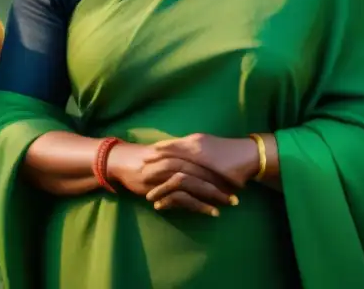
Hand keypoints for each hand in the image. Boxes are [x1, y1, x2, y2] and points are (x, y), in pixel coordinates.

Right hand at [106, 141, 235, 216]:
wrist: (123, 160)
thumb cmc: (147, 159)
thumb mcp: (169, 157)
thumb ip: (184, 161)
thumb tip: (200, 168)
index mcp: (181, 150)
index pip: (206, 160)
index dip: (221, 170)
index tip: (238, 179)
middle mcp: (178, 159)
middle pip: (205, 171)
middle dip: (223, 183)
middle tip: (239, 193)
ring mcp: (170, 173)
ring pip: (198, 183)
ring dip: (215, 194)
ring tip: (230, 203)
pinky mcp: (162, 186)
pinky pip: (185, 197)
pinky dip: (200, 205)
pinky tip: (212, 212)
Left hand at [150, 134, 260, 188]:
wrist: (250, 156)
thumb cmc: (232, 153)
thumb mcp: (211, 149)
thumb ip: (197, 152)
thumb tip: (185, 158)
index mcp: (195, 140)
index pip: (170, 145)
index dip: (157, 150)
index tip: (144, 155)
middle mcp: (195, 145)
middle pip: (166, 153)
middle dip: (151, 162)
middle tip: (136, 168)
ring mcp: (199, 158)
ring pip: (171, 167)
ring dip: (157, 177)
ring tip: (143, 186)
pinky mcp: (204, 173)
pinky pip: (182, 181)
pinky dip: (169, 189)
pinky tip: (160, 199)